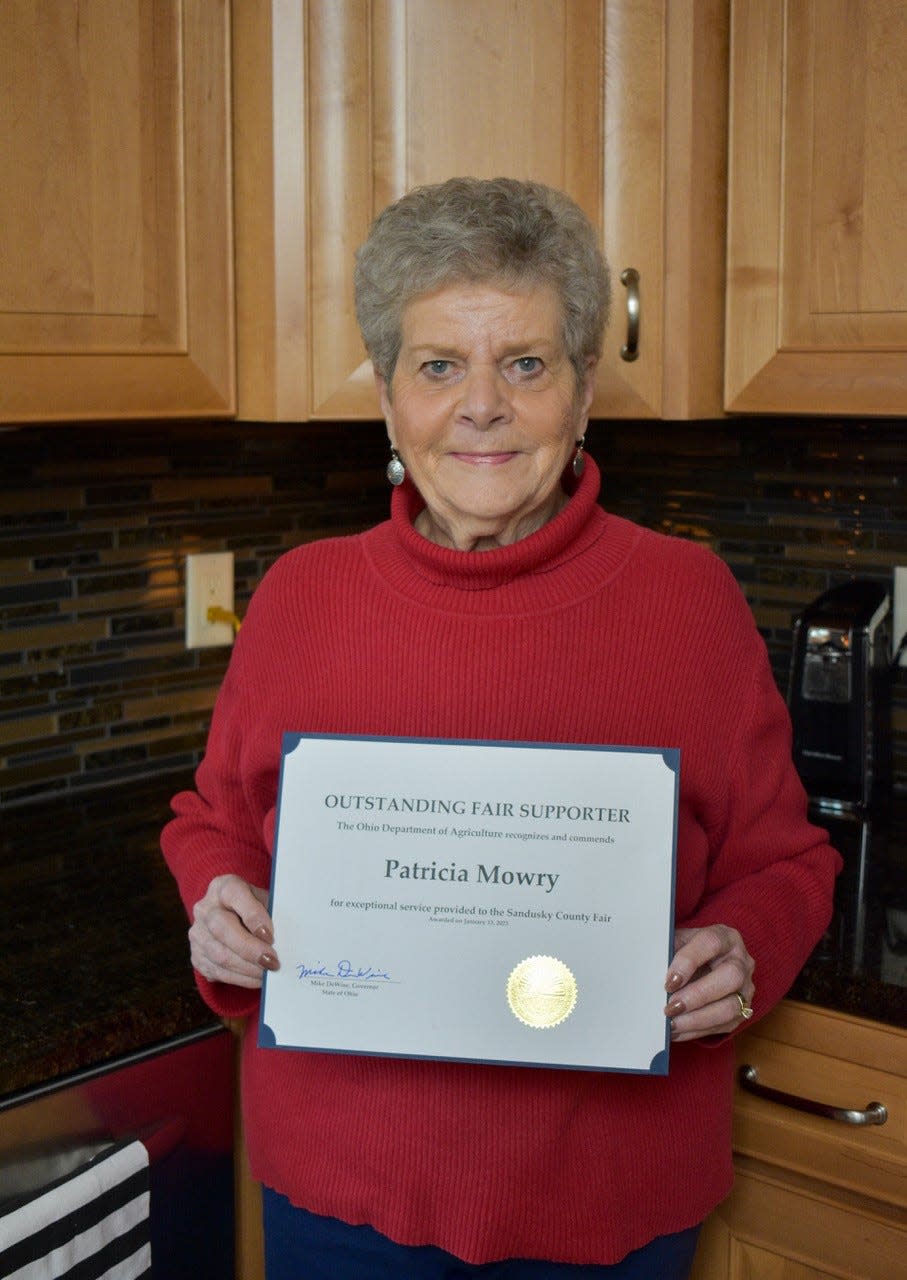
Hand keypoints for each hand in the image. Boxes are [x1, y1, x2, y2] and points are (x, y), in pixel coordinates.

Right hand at [189, 874, 277, 988]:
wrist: (228, 916)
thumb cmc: (253, 907)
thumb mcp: (263, 900)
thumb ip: (271, 912)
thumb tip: (285, 937)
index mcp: (222, 887)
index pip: (234, 895)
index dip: (252, 915)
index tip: (270, 934)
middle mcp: (205, 908)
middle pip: (222, 928)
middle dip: (250, 949)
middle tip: (272, 961)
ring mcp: (197, 933)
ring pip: (219, 954)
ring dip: (247, 968)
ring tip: (268, 973)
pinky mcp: (197, 956)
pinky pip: (218, 971)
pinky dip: (241, 978)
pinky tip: (257, 979)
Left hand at [663, 924, 754, 1041]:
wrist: (707, 964)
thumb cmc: (689, 951)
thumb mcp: (679, 942)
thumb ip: (669, 951)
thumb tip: (648, 970)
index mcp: (725, 937)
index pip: (711, 943)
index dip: (689, 962)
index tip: (669, 981)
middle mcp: (741, 961)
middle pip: (730, 976)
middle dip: (697, 995)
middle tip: (671, 1007)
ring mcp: (746, 988)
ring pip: (731, 1007)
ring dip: (698, 1019)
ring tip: (672, 1023)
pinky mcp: (743, 1010)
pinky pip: (724, 1025)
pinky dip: (698, 1031)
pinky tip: (677, 1031)